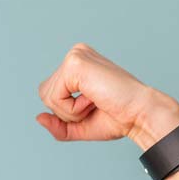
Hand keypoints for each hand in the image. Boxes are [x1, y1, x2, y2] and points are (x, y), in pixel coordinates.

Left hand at [35, 42, 178, 149]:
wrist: (140, 115)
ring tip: (95, 101)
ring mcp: (75, 55)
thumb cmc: (118, 117)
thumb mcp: (80, 125)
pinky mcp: (75, 63)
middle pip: (44, 94)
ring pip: (47, 96)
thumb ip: (58, 124)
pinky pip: (55, 98)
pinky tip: (94, 99)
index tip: (94, 105)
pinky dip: (72, 109)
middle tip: (95, 104)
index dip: (66, 111)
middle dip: (66, 112)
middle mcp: (76, 54)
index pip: (49, 93)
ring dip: (70, 111)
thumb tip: (38, 117)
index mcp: (78, 63)